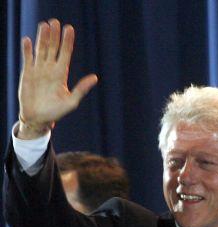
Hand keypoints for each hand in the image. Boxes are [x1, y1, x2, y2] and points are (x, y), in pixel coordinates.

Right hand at [17, 19, 97, 138]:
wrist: (39, 118)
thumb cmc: (56, 111)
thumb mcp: (71, 101)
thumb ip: (81, 89)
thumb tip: (95, 77)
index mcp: (61, 74)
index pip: (65, 53)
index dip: (67, 41)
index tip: (69, 29)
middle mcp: (50, 69)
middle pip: (53, 48)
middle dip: (54, 35)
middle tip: (55, 22)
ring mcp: (38, 70)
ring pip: (40, 50)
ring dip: (42, 38)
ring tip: (44, 25)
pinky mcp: (27, 73)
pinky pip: (27, 59)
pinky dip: (27, 50)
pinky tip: (27, 39)